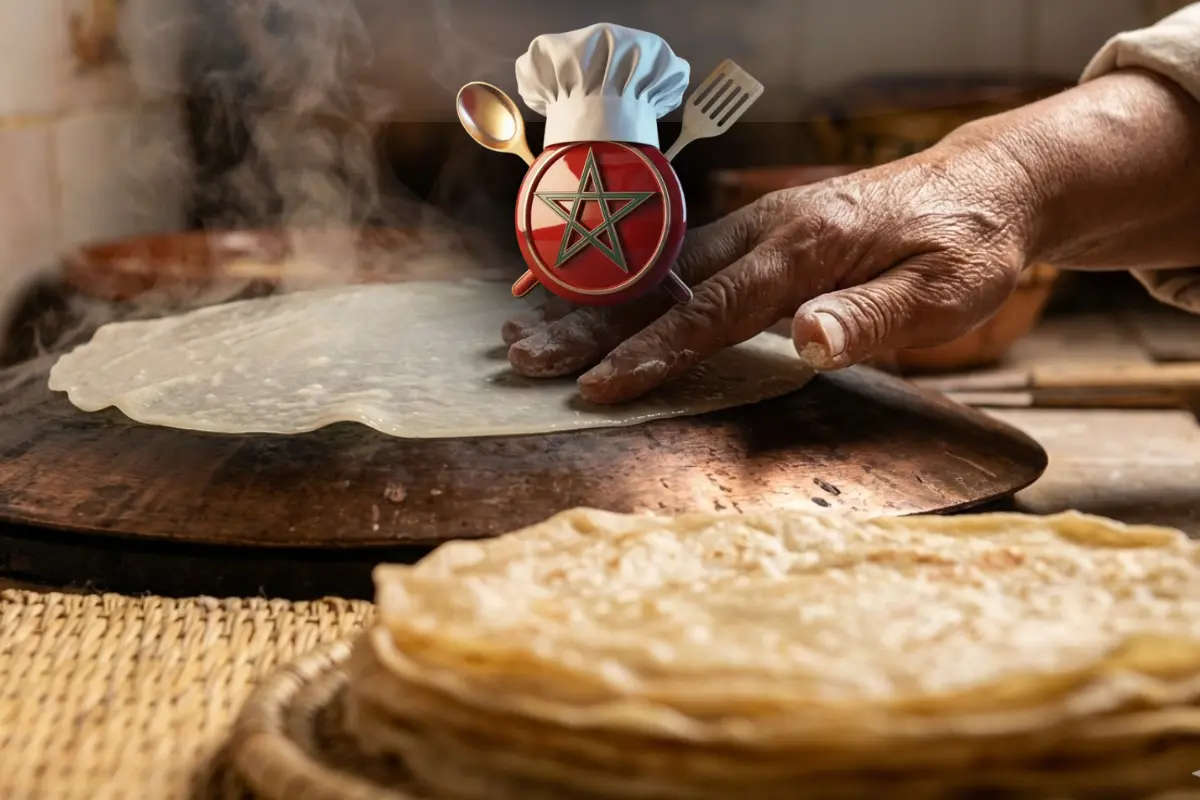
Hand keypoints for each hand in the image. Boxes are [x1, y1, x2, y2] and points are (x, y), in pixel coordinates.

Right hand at [502, 141, 1038, 403]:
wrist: (986, 185)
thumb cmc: (968, 245)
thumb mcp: (945, 291)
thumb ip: (872, 316)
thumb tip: (806, 340)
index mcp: (808, 247)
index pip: (712, 310)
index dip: (652, 351)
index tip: (597, 385)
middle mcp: (769, 228)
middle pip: (662, 283)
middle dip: (589, 323)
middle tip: (524, 357)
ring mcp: (760, 224)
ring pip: (659, 265)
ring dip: (593, 299)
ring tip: (527, 325)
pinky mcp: (761, 230)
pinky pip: (679, 256)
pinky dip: (625, 278)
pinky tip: (589, 291)